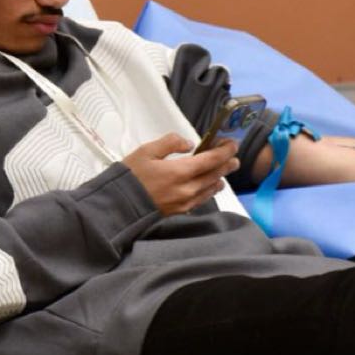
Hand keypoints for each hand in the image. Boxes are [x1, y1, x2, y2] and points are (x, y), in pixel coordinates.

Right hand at [123, 133, 239, 215]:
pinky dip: (210, 190)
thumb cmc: (131, 175)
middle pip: (215, 174)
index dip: (225, 151)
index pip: (212, 160)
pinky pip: (202, 199)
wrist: (119, 205)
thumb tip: (189, 144)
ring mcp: (186, 202)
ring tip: (225, 171)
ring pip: (210, 188)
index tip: (233, 144)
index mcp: (181, 171)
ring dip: (220, 178)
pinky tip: (211, 187)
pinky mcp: (180, 210)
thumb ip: (170, 143)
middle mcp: (188, 188)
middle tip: (235, 157)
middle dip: (227, 164)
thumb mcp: (147, 151)